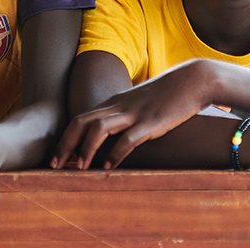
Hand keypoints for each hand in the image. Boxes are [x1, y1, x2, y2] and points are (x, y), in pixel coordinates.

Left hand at [51, 59, 213, 169]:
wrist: (193, 80)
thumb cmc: (169, 94)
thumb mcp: (140, 102)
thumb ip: (125, 115)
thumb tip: (114, 135)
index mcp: (115, 102)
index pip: (81, 118)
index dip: (65, 138)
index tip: (57, 157)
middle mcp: (119, 106)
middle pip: (82, 122)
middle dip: (65, 144)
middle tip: (55, 165)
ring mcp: (134, 113)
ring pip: (99, 129)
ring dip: (85, 149)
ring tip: (79, 169)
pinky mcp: (151, 122)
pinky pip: (127, 139)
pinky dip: (115, 155)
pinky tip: (109, 168)